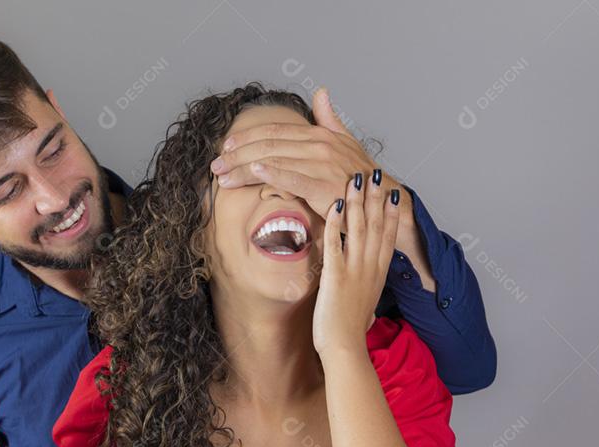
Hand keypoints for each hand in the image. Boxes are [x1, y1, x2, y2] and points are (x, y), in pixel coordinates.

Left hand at [212, 87, 433, 287]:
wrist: (382, 202)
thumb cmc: (361, 175)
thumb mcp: (345, 141)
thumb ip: (329, 118)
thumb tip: (320, 92)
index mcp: (318, 134)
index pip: (275, 131)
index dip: (247, 137)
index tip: (225, 146)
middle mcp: (318, 144)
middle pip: (268, 145)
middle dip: (237, 155)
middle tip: (215, 165)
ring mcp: (321, 164)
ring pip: (273, 160)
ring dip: (244, 168)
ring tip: (223, 176)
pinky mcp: (323, 185)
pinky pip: (292, 177)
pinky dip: (272, 173)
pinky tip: (254, 172)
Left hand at [313, 171, 400, 356]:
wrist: (345, 350)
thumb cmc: (350, 335)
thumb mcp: (364, 310)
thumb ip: (365, 298)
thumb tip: (368, 305)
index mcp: (378, 274)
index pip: (389, 236)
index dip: (392, 212)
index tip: (395, 191)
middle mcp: (370, 268)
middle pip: (377, 225)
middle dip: (377, 197)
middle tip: (378, 173)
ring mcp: (354, 270)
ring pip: (359, 228)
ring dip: (358, 201)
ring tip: (357, 178)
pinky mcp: (335, 276)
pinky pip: (335, 243)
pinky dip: (336, 223)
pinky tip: (335, 205)